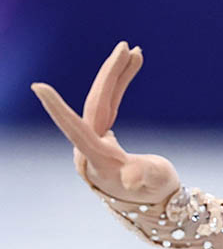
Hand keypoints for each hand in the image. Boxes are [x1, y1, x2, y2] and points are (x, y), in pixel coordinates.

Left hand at [31, 41, 179, 204]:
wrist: (157, 202)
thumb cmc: (155, 193)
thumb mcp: (154, 182)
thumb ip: (143, 177)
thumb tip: (132, 178)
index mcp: (97, 158)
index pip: (75, 127)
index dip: (57, 108)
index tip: (38, 86)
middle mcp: (91, 147)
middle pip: (97, 103)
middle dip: (111, 73)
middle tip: (127, 46)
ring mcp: (97, 140)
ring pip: (105, 99)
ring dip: (120, 74)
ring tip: (136, 51)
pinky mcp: (106, 135)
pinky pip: (112, 103)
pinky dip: (123, 84)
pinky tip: (132, 67)